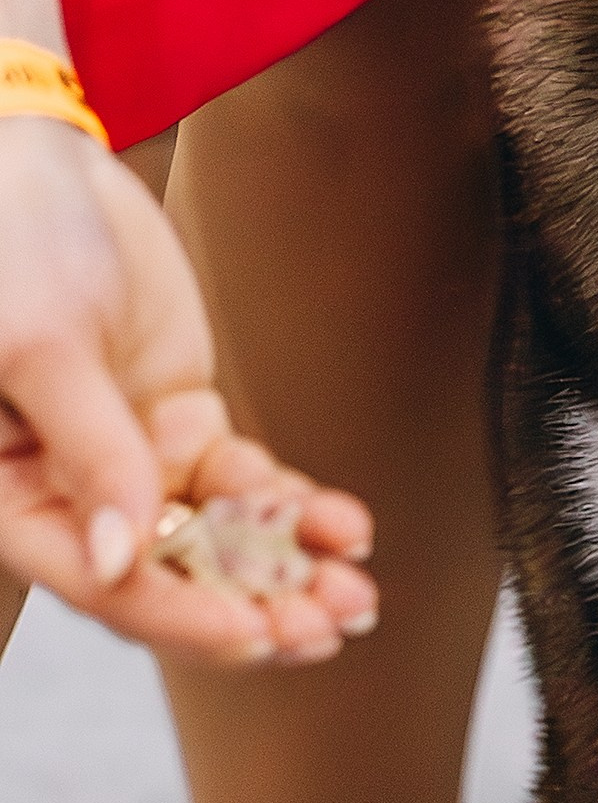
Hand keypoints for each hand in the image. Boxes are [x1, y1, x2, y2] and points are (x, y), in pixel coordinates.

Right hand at [0, 117, 375, 664]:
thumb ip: (88, 452)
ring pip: (215, 539)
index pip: (105, 582)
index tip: (258, 635)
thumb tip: (118, 563)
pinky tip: (346, 527)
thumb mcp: (44, 346)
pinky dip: (291, 507)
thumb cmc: (14, 251)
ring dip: (284, 570)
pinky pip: (240, 482)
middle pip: (169, 576)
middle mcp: (74, 495)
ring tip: (358, 595)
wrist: (43, 167)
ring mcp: (134, 458)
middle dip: (252, 608)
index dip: (181, 615)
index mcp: (15, 498)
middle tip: (334, 626)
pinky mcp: (179, 418)